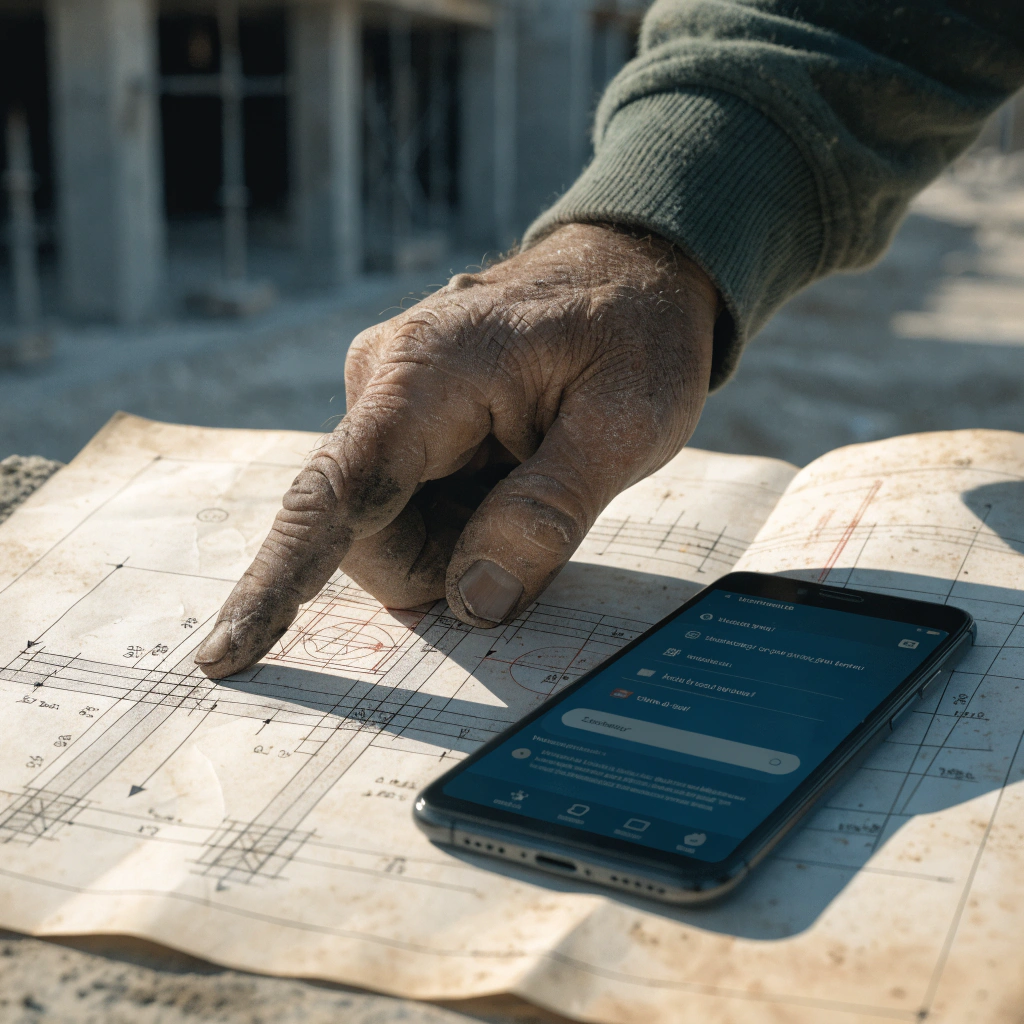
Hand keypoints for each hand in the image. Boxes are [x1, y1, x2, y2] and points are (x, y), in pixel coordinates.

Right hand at [195, 223, 717, 677]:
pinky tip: (513, 471)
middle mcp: (384, 388)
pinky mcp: (403, 425)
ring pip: (389, 532)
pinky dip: (463, 520)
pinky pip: (409, 510)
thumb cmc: (634, 334)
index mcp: (426, 377)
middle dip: (448, 561)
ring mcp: (388, 406)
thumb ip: (549, 512)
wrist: (628, 273)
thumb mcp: (626, 422)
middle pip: (369, 536)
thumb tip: (474, 600)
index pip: (335, 494)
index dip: (280, 583)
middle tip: (541, 513)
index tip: (227, 654)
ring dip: (463, 540)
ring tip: (534, 476)